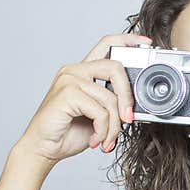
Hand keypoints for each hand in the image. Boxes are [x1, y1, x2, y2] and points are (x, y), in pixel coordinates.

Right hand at [16, 32, 149, 163]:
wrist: (44, 148)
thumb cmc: (69, 132)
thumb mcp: (99, 116)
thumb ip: (114, 104)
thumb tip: (134, 107)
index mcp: (83, 71)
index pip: (107, 44)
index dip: (128, 40)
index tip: (145, 43)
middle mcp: (75, 71)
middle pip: (115, 67)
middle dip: (128, 97)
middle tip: (128, 119)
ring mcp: (69, 80)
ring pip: (110, 98)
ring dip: (113, 126)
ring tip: (106, 139)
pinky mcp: (67, 94)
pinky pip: (100, 111)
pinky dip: (103, 131)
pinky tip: (96, 140)